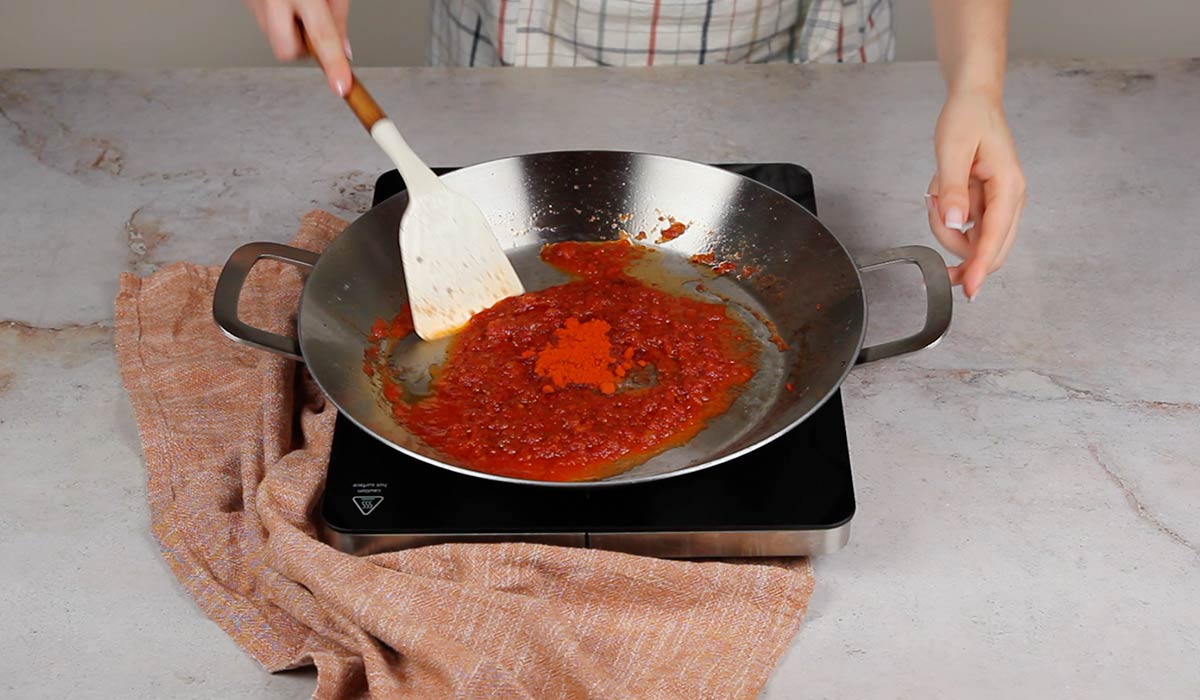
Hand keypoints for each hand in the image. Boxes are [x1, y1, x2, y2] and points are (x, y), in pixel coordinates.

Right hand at [245, 0, 352, 96]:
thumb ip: (337, 16)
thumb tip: (344, 52)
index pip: (321, 36)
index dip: (334, 64)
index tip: (340, 86)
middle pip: (285, 50)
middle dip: (302, 50)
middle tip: (313, 30)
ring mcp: (254, 0)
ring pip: (274, 39)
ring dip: (291, 33)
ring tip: (300, 6)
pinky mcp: (246, 0)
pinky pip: (266, 22)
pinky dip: (280, 19)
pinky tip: (287, 2)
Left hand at [926, 88, 1025, 300]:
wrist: (974, 100)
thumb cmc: (967, 118)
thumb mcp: (952, 150)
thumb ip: (953, 189)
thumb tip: (954, 223)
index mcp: (1008, 187)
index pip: (994, 237)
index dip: (980, 266)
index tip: (969, 289)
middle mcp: (1010, 199)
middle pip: (988, 249)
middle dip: (959, 256)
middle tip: (934, 264)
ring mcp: (999, 203)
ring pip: (972, 240)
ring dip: (946, 228)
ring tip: (933, 192)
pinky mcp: (986, 203)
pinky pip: (965, 226)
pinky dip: (946, 217)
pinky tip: (939, 192)